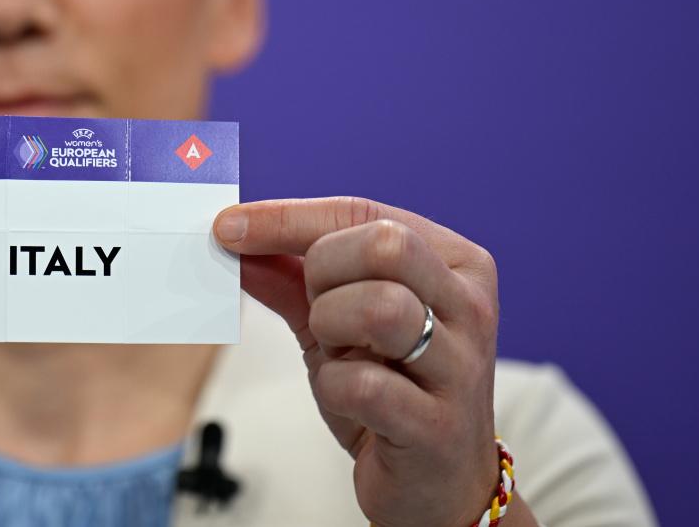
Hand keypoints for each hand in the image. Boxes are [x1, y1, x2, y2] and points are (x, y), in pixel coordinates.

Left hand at [215, 197, 501, 526]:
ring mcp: (461, 366)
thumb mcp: (340, 322)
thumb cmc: (391, 390)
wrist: (436, 485)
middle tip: (318, 312)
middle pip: (384, 246)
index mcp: (453, 263)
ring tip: (336, 352)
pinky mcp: (438, 426)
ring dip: (332, 327)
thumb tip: (233, 236)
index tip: (229, 226)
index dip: (288, 218)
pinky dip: (336, 386)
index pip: (364, 212)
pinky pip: (364, 384)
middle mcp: (469, 306)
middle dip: (324, 273)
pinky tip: (348, 397)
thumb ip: (291, 277)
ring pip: (381, 307)